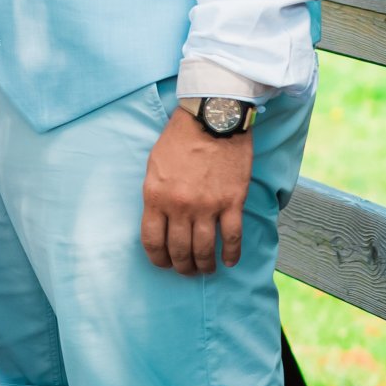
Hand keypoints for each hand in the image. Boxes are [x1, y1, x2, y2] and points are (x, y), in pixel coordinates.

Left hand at [140, 107, 253, 276]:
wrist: (212, 116)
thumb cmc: (180, 136)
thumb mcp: (154, 164)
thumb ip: (155, 194)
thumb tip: (159, 219)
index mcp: (156, 196)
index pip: (152, 241)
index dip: (158, 259)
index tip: (164, 263)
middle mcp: (179, 206)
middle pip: (179, 250)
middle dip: (182, 266)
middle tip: (186, 270)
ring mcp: (207, 206)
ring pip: (204, 249)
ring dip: (204, 265)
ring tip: (206, 269)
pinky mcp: (232, 202)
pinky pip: (231, 238)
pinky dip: (231, 254)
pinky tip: (229, 261)